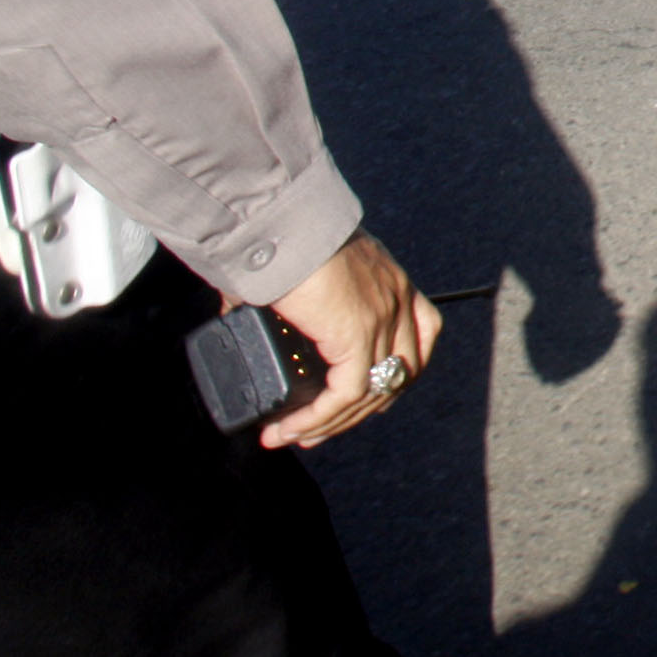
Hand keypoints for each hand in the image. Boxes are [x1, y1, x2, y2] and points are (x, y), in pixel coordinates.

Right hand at [260, 230, 440, 449]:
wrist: (278, 221)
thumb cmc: (278, 234)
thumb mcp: (297, 267)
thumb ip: (283, 295)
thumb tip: (238, 313)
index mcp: (391, 280)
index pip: (418, 339)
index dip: (392, 377)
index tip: (353, 399)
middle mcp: (397, 298)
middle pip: (400, 374)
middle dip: (359, 410)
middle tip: (317, 429)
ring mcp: (383, 316)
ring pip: (371, 393)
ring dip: (331, 423)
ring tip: (292, 436)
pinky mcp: (358, 334)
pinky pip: (347, 395)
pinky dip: (317, 419)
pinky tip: (290, 429)